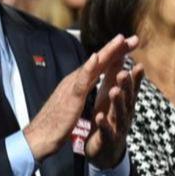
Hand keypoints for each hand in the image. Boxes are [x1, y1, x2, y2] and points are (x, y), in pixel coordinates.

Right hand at [23, 34, 137, 161]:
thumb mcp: (72, 102)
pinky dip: (88, 68)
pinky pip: (81, 81)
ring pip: (92, 66)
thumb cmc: (56, 123)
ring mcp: (71, 86)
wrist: (40, 137)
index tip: (130, 45)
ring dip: (106, 52)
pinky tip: (96, 58)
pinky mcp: (70, 97)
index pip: (99, 65)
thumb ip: (80, 89)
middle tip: (134, 38)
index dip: (115, 54)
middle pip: (99, 61)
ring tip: (120, 40)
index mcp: (78, 83)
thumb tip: (89, 80)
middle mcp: (75, 80)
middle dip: (116, 48)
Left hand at [86, 61, 144, 168]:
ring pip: (118, 114)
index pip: (131, 88)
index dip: (135, 78)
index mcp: (124, 104)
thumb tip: (122, 57)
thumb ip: (116, 79)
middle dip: (126, 86)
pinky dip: (103, 124)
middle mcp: (124, 114)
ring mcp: (117, 128)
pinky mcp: (107, 140)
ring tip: (114, 91)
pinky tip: (99, 117)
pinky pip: (106, 132)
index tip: (138, 64)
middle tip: (123, 73)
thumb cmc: (109, 119)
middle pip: (127, 99)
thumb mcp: (111, 97)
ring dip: (117, 102)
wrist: (104, 151)